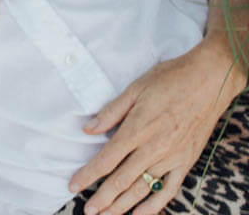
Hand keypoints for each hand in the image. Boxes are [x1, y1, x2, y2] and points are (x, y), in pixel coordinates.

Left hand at [68, 39, 243, 214]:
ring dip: (122, 206)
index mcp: (136, 128)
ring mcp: (170, 158)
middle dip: (102, 198)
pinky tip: (140, 214)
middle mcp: (152, 148)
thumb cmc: (169, 79)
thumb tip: (88, 128)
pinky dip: (153, 205)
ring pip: (142, 189)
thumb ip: (111, 112)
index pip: (106, 159)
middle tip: (87, 211)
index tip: (73, 185)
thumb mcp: (135, 88)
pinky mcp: (185, 162)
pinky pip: (168, 190)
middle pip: (121, 180)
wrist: (207, 81)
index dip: (88, 175)